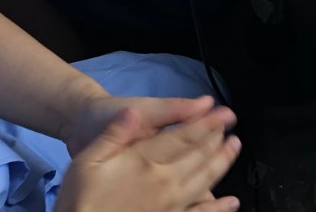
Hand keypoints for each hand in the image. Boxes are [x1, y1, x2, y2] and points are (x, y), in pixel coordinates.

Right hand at [54, 103, 239, 211]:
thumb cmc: (81, 198)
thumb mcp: (87, 160)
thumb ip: (114, 134)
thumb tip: (131, 112)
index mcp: (144, 161)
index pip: (183, 136)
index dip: (206, 123)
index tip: (224, 114)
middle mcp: (163, 182)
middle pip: (199, 156)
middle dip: (218, 139)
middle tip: (232, 127)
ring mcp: (170, 205)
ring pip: (205, 180)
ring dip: (222, 163)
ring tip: (234, 149)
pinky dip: (219, 208)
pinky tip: (232, 202)